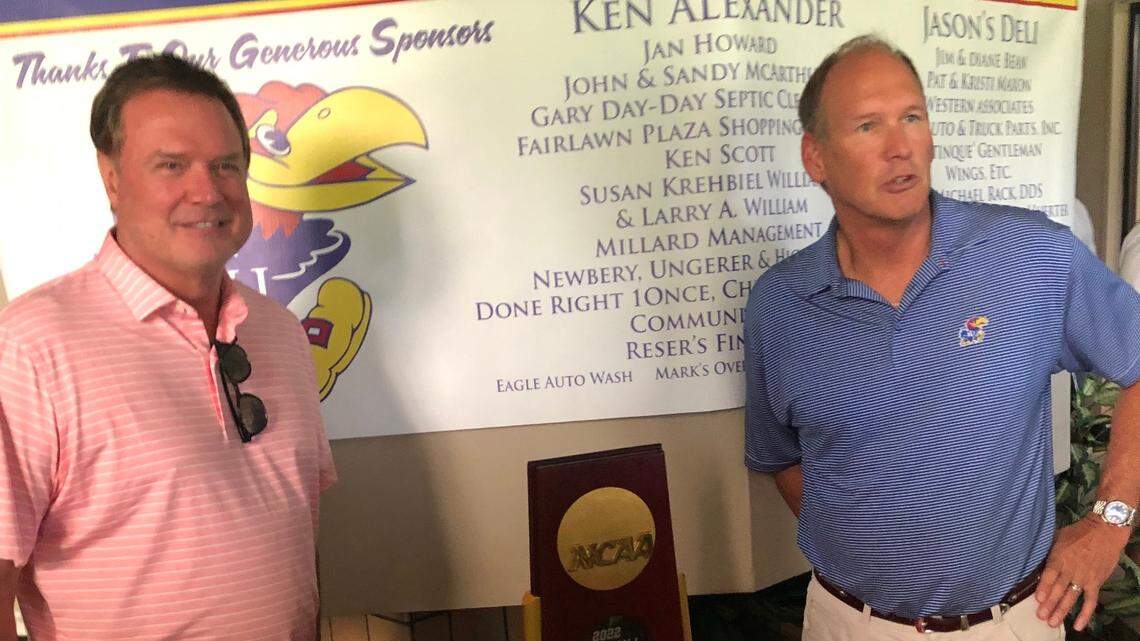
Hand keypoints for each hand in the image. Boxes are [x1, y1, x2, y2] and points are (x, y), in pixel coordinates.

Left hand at [1035, 516, 1129, 630]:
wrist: (1104, 531)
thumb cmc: (1078, 533)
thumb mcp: (1058, 537)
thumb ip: (1048, 550)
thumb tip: (1035, 559)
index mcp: (1059, 557)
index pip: (1050, 575)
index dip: (1044, 588)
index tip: (1038, 599)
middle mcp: (1071, 570)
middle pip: (1058, 589)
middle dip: (1049, 604)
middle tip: (1040, 616)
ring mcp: (1084, 578)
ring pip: (1071, 597)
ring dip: (1061, 611)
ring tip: (1052, 622)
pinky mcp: (1096, 583)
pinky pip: (1090, 601)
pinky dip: (1085, 614)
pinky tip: (1078, 625)